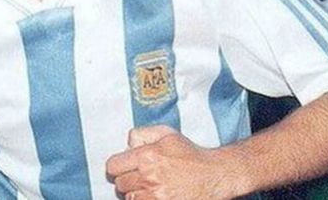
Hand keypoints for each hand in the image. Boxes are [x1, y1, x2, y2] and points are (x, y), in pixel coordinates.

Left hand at [106, 126, 236, 199]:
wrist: (214, 174)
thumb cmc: (191, 154)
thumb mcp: (166, 133)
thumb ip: (141, 133)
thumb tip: (127, 144)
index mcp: (146, 156)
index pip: (112, 166)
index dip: (118, 166)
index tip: (124, 166)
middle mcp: (149, 177)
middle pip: (119, 184)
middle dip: (127, 179)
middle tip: (141, 176)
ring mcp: (156, 195)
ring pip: (129, 197)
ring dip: (136, 192)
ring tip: (149, 186)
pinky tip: (154, 194)